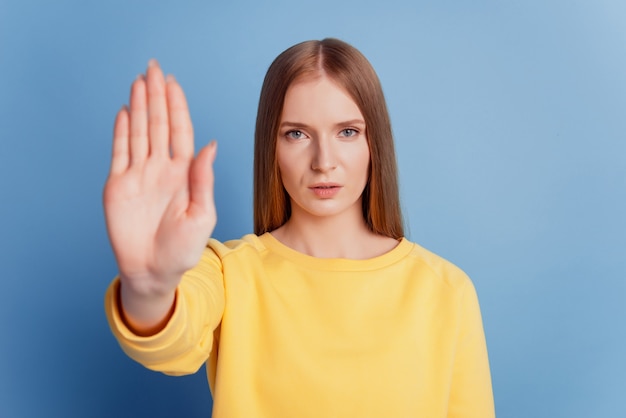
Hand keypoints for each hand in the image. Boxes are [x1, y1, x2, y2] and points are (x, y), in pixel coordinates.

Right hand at [103, 60, 216, 301]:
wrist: (154, 271)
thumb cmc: (184, 248)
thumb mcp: (201, 214)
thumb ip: (203, 179)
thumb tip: (210, 145)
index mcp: (183, 173)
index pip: (179, 131)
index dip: (176, 106)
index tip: (172, 83)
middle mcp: (161, 168)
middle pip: (158, 124)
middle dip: (156, 96)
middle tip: (153, 68)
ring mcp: (139, 174)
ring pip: (138, 132)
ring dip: (138, 106)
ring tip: (138, 81)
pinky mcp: (118, 185)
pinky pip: (119, 152)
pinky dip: (121, 131)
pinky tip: (124, 111)